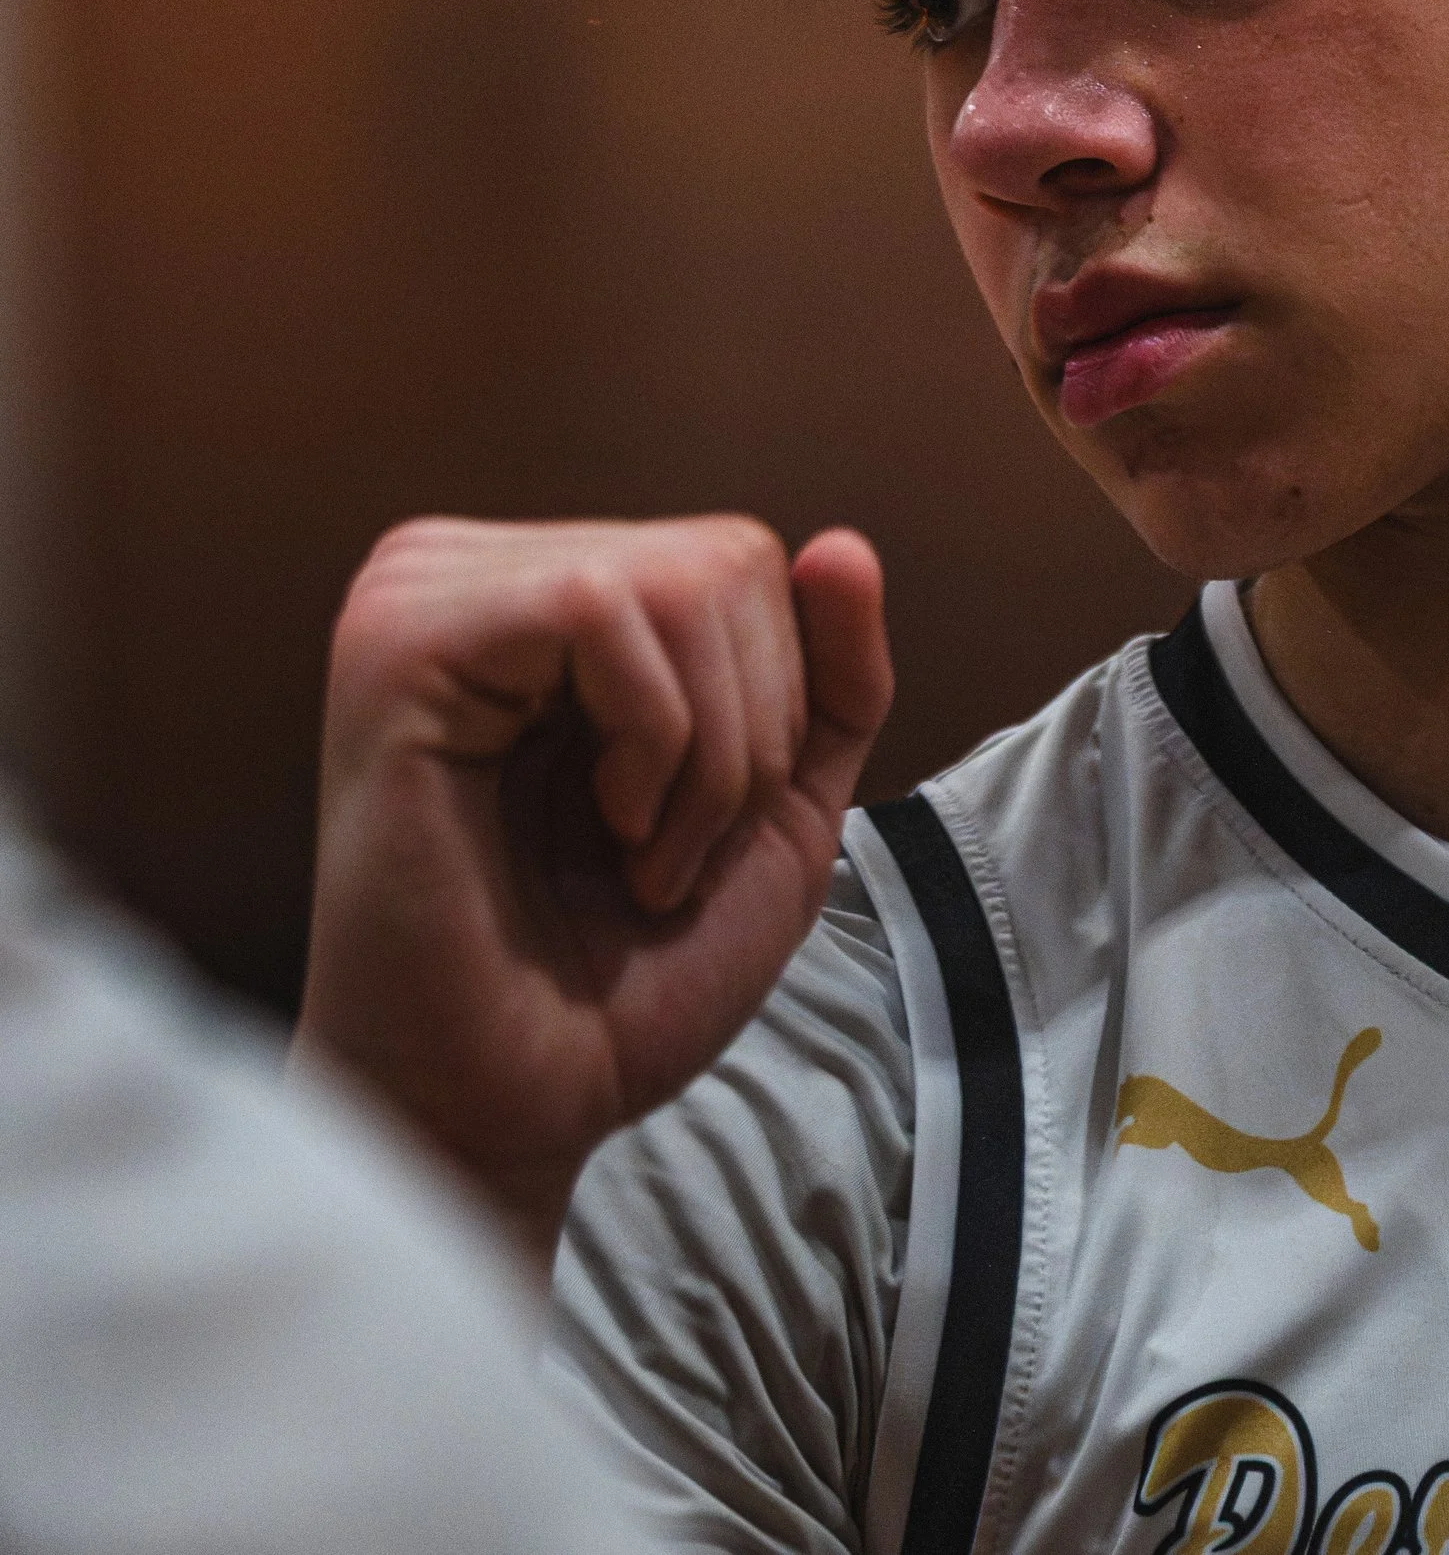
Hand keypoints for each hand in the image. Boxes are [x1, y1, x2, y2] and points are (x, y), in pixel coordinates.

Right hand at [298, 514, 891, 1259]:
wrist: (514, 1112)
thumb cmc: (622, 975)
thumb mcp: (777, 806)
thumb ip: (827, 674)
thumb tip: (842, 545)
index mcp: (536, 589)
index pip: (740, 560)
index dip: (772, 711)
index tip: (689, 837)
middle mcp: (465, 570)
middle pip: (723, 560)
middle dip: (745, 737)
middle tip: (659, 859)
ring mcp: (418, 595)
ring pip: (677, 581)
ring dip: (704, 758)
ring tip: (633, 855)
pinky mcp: (397, 644)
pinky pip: (600, 606)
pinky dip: (651, 740)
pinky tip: (601, 827)